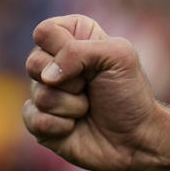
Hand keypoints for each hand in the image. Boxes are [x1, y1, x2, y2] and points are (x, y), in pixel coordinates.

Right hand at [23, 15, 165, 170]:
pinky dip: (61, 126)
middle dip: (70, 81)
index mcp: (73, 39)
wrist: (136, 139)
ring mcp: (44, 92)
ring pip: (38, 93)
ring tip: (88, 108)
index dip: (65, 49)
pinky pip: (33, 118)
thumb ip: (78, 51)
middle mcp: (54, 63)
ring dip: (72, 105)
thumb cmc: (129, 95)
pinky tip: (74, 127)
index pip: (45, 32)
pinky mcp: (39, 121)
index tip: (92, 62)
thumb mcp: (119, 57)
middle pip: (33, 63)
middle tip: (91, 88)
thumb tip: (46, 76)